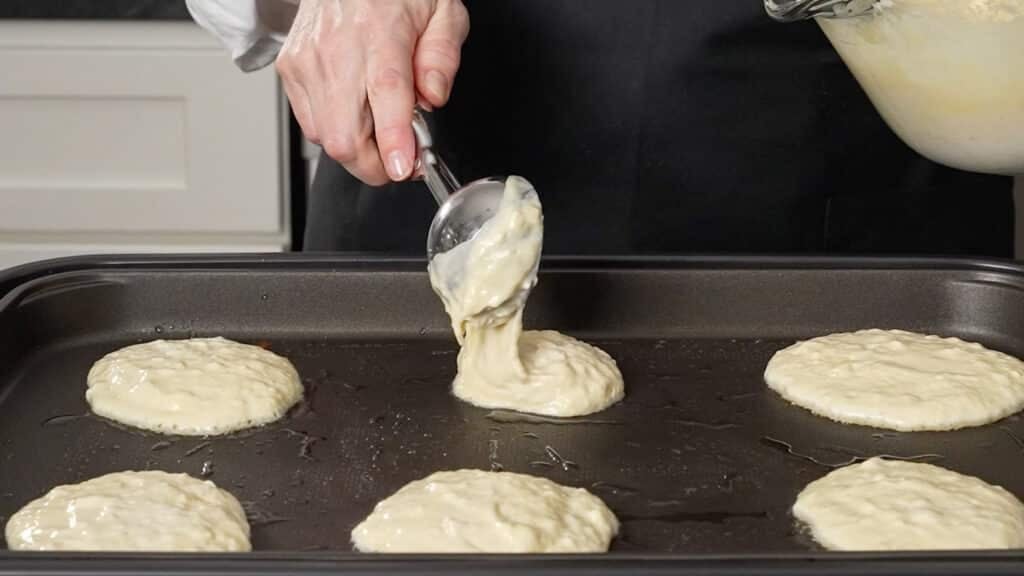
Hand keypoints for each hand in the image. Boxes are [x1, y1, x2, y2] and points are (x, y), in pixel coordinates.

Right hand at [276, 0, 468, 184]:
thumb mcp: (442, 11)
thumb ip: (443, 57)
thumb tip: (433, 98)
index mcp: (380, 32)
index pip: (385, 94)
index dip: (394, 140)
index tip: (402, 167)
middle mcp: (337, 49)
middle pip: (344, 135)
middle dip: (376, 164)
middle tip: (402, 155)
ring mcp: (307, 62)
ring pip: (326, 138)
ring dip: (358, 149)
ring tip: (381, 127)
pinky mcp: (290, 70)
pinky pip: (312, 125)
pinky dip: (337, 131)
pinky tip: (356, 112)